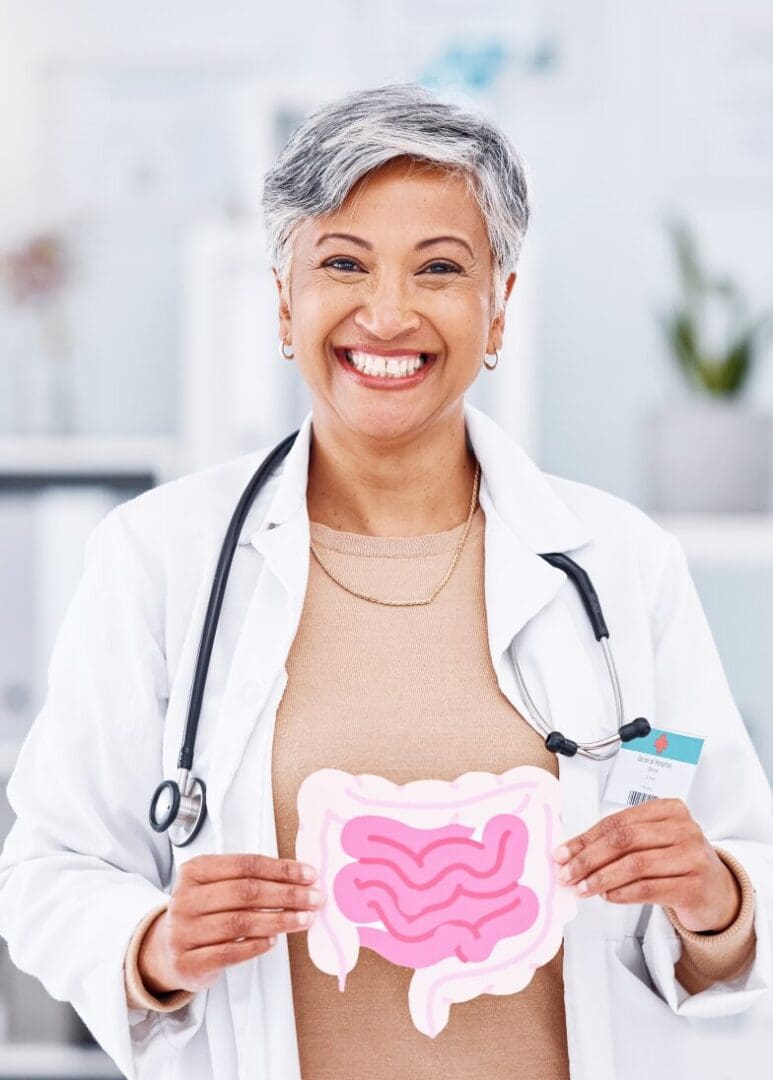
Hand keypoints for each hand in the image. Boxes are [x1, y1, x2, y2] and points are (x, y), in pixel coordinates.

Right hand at [138, 854, 322, 994]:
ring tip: (304, 919)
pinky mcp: (188, 962)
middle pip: (245, 892)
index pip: (245, 864)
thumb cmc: (202, 912)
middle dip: (286, 894)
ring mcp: (183, 932)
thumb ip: (250, 878)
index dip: (281, 869)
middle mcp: (185, 899)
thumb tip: (300, 877)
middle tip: (314, 898)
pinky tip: (275, 940)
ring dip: (279, 920)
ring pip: (240, 923)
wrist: (165, 951)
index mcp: (195, 871)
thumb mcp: (217, 886)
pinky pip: (230, 952)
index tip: (308, 875)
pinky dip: (256, 945)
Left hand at [552, 798, 741, 932]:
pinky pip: (649, 888)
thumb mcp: (652, 842)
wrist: (719, 892)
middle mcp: (684, 828)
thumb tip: (570, 853)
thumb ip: (618, 841)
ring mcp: (692, 857)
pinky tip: (607, 896)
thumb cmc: (677, 862)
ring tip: (582, 889)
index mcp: (669, 809)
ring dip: (601, 878)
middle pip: (624, 840)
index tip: (562, 854)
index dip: (585, 838)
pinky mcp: (695, 886)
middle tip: (567, 874)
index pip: (617, 821)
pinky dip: (622, 893)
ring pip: (635, 865)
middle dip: (588, 858)